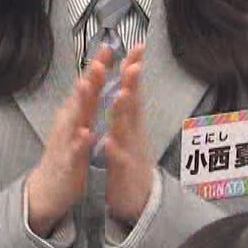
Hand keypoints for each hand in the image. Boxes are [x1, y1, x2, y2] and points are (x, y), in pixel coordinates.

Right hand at [25, 49, 107, 236]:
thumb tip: (90, 78)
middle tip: (99, 59)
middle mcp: (70, 121)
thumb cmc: (66, 153)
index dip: (98, 66)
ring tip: (88, 86)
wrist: (48, 188)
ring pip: (75, 118)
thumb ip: (84, 102)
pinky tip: (87, 133)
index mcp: (77, 113)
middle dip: (90, 77)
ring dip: (81, 102)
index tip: (109, 47)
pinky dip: (80, 141)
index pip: (89, 85)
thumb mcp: (76, 123)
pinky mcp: (67, 161)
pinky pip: (75, 150)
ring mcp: (67, 140)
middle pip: (81, 95)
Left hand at [104, 45, 153, 225]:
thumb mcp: (129, 129)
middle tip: (133, 65)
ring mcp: (130, 151)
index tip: (138, 48)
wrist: (137, 199)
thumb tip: (130, 80)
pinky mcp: (123, 171)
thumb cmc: (129, 160)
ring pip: (126, 129)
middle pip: (133, 104)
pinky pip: (117, 160)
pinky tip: (110, 142)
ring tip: (121, 95)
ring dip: (123, 112)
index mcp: (130, 121)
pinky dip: (114, 150)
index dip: (134, 69)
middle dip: (133, 85)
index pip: (132, 90)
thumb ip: (129, 105)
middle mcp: (132, 132)